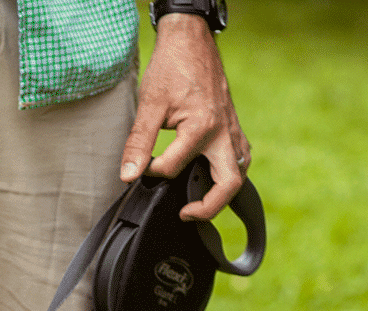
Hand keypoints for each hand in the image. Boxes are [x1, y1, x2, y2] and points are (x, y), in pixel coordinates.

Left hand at [120, 14, 250, 220]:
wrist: (190, 40)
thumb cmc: (172, 67)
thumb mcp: (150, 105)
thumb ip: (139, 143)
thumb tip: (128, 174)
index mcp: (203, 127)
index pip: (173, 168)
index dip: (151, 171)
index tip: (140, 165)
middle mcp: (224, 132)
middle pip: (229, 185)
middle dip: (208, 207)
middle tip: (185, 213)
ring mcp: (232, 129)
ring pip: (239, 172)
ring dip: (222, 192)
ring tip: (198, 200)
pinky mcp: (233, 126)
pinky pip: (239, 157)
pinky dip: (228, 172)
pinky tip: (210, 176)